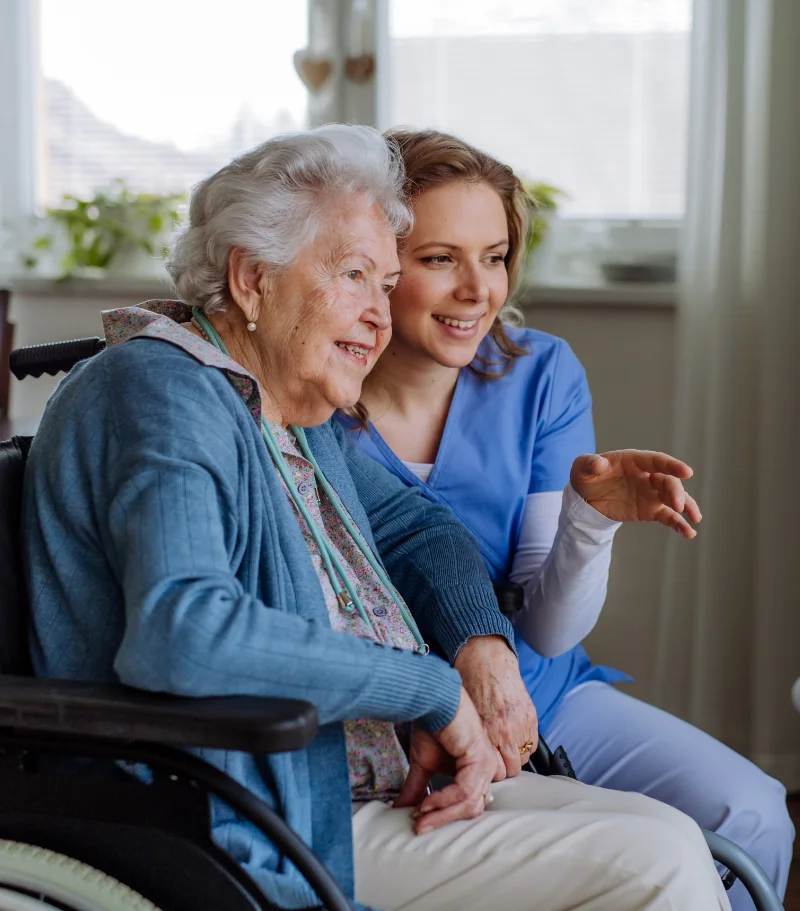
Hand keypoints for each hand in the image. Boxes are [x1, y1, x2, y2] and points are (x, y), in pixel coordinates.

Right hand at [393, 687, 496, 834]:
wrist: (432, 700)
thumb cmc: (433, 725)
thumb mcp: (424, 764)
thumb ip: (418, 788)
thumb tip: (402, 811)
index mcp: (477, 771)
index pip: (468, 804)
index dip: (445, 816)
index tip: (420, 823)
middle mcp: (488, 770)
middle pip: (471, 809)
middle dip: (444, 820)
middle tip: (419, 826)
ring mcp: (487, 765)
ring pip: (469, 803)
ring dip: (441, 813)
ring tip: (419, 817)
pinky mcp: (480, 760)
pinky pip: (464, 791)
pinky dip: (443, 800)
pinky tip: (426, 803)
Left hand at [454, 635, 537, 779]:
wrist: (485, 660)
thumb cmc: (469, 684)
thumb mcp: (464, 716)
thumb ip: (472, 739)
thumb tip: (474, 758)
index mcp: (485, 732)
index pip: (496, 772)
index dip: (491, 772)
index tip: (487, 767)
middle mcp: (504, 731)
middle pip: (512, 769)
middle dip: (504, 767)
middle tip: (497, 758)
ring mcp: (520, 724)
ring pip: (524, 758)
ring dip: (516, 756)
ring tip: (505, 746)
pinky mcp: (531, 716)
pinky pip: (533, 743)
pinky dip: (526, 743)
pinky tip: (515, 736)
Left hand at [570, 450, 701, 538]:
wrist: (585, 498)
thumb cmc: (586, 476)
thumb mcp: (581, 468)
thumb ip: (589, 464)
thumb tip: (599, 464)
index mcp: (634, 461)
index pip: (657, 461)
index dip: (672, 465)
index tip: (687, 472)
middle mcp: (648, 476)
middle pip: (668, 481)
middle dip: (676, 492)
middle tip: (677, 506)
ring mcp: (651, 493)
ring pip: (674, 498)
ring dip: (686, 506)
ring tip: (695, 519)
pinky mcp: (650, 510)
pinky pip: (668, 516)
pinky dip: (679, 524)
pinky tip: (688, 533)